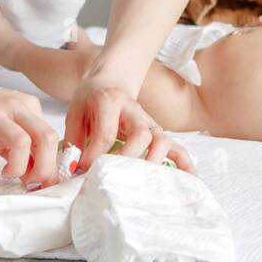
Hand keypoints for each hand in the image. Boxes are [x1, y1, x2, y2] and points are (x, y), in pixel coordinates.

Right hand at [0, 71, 59, 187]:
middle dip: (44, 168)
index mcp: (28, 107)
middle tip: (30, 182)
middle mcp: (14, 108)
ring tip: (7, 174)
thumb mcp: (7, 122)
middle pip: (46, 138)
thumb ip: (22, 146)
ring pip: (21, 142)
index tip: (42, 182)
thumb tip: (35, 175)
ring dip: (18, 167)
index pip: (51, 138)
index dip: (51, 165)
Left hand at [63, 77, 196, 175]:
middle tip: (114, 176)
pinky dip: (184, 162)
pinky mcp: (158, 130)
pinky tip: (189, 178)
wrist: (110, 80)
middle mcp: (134, 110)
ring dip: (154, 161)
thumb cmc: (91, 99)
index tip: (82, 170)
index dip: (94, 156)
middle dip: (129, 159)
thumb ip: (72, 140)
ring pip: (161, 139)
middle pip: (141, 135)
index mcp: (109, 102)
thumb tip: (72, 171)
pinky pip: (177, 145)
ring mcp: (149, 121)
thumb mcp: (75, 113)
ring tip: (143, 181)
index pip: (106, 133)